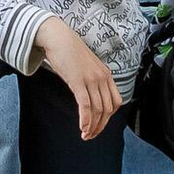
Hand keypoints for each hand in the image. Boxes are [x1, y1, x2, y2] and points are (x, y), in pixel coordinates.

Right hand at [33, 16, 119, 141]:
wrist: (58, 37)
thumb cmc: (69, 51)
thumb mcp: (87, 66)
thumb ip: (92, 80)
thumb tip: (91, 97)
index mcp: (106, 75)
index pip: (115, 102)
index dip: (108, 118)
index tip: (99, 126)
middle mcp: (102, 78)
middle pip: (107, 109)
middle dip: (100, 126)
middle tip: (91, 136)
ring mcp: (91, 79)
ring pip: (97, 110)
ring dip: (92, 126)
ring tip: (85, 135)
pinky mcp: (78, 81)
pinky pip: (86, 105)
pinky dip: (85, 120)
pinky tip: (82, 128)